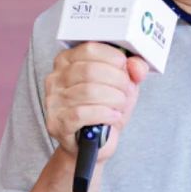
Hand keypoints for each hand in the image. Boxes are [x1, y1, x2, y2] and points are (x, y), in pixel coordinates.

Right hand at [43, 42, 149, 162]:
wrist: (94, 143)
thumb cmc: (105, 108)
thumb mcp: (123, 84)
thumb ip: (133, 70)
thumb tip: (137, 66)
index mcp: (67, 61)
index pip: (89, 48)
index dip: (113, 58)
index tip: (125, 68)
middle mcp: (55, 78)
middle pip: (90, 70)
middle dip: (117, 81)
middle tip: (125, 92)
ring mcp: (53, 101)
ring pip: (88, 92)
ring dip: (114, 99)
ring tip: (120, 105)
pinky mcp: (56, 123)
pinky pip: (82, 113)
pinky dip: (104, 114)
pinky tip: (113, 116)